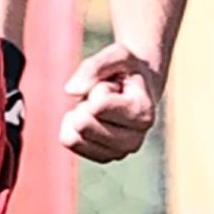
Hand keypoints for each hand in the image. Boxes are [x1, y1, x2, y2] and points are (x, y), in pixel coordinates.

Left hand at [58, 42, 159, 162]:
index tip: (115, 85)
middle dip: (87, 103)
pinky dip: (72, 126)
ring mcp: (119, 153)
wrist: (135, 87)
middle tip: (105, 96)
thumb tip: (70, 91)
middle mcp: (135, 140)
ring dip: (81, 114)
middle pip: (83, 125)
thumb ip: (94, 67)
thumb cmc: (126, 69)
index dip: (98, 88)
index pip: (98, 107)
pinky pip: (70, 142)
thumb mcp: (115, 55)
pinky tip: (91, 118)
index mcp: (143, 114)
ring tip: (100, 107)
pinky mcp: (104, 158)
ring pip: (75, 136)